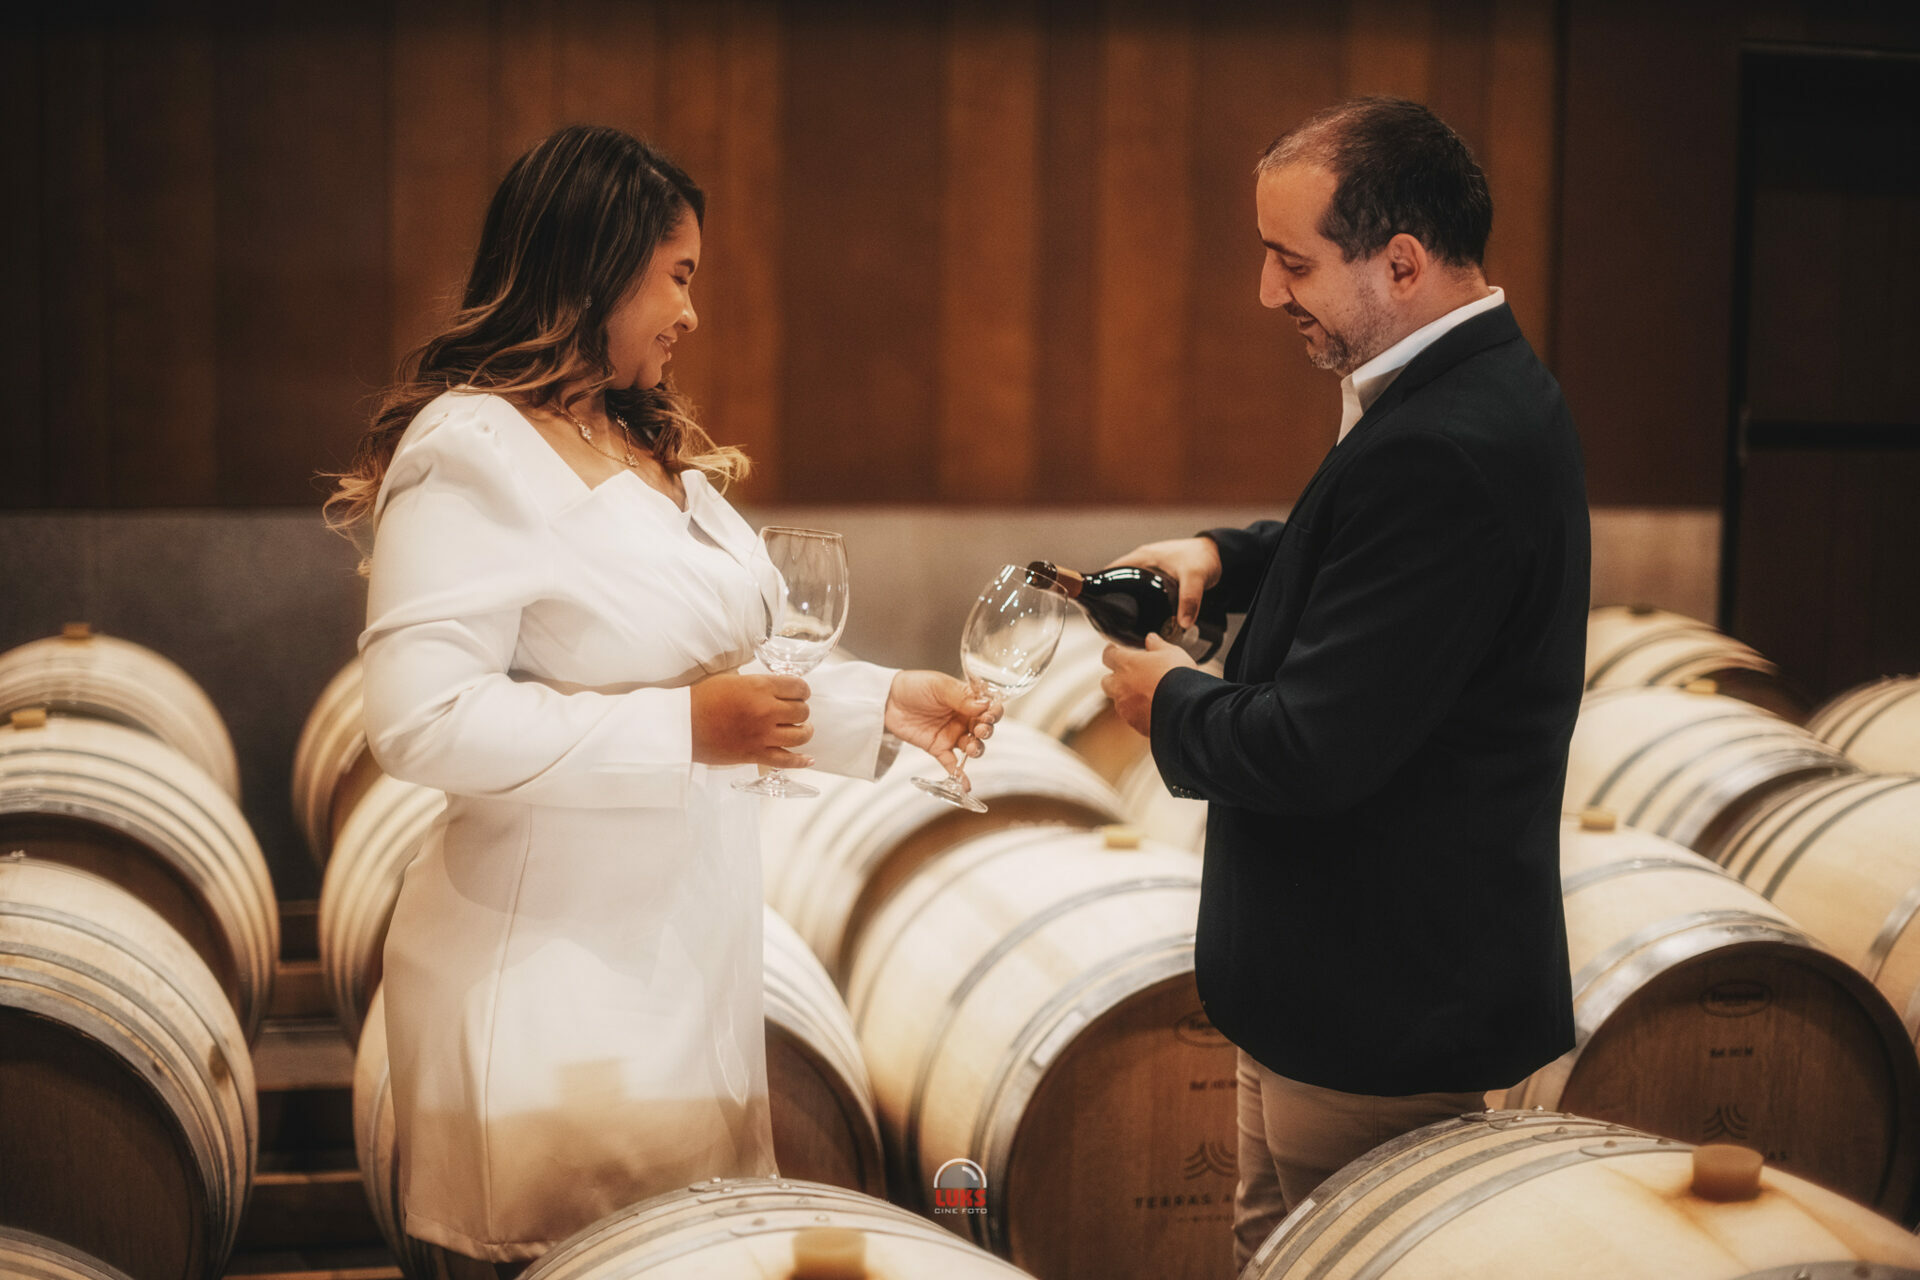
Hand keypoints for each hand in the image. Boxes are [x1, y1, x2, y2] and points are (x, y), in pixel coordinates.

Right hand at [690, 672, 813, 768]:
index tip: (799, 693)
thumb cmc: (702, 698)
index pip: (798, 687)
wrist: (682, 724)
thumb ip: (758, 683)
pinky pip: (786, 760)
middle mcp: (765, 710)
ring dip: (804, 732)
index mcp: (760, 687)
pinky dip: (800, 761)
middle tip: (793, 711)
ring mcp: (762, 735)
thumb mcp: (732, 678)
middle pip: (802, 711)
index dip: (802, 690)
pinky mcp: (755, 754)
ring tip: (800, 729)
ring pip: (800, 735)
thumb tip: (775, 687)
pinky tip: (808, 759)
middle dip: (801, 710)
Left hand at [885, 670, 1001, 775]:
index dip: (994, 713)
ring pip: (972, 747)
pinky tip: (966, 784)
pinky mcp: (938, 748)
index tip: (989, 715)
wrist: (887, 699)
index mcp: (967, 700)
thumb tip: (983, 705)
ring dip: (976, 749)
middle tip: (980, 730)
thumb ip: (960, 697)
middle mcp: (963, 719)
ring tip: (971, 748)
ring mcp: (951, 735)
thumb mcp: (938, 686)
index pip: (989, 708)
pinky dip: (959, 774)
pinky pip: (952, 764)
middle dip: (986, 732)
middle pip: (984, 729)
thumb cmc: (914, 686)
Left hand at [1100, 634, 1195, 735]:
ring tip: (1145, 695)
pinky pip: (1131, 716)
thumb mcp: (1172, 652)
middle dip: (1115, 678)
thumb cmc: (1178, 677)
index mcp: (1126, 664)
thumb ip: (1158, 645)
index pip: (1108, 655)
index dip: (1112, 652)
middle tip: (1129, 675)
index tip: (1115, 650)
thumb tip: (1151, 639)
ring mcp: (1125, 707)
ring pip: (1118, 701)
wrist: (1186, 708)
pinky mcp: (1134, 723)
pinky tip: (1152, 709)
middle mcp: (1120, 686)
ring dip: (1126, 697)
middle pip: (1106, 681)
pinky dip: (1138, 713)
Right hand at [1105, 536, 1222, 628]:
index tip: (1096, 606)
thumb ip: (1189, 599)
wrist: (1221, 554)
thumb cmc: (1205, 558)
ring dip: (1125, 602)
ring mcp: (1150, 571)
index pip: (1111, 572)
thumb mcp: (1195, 577)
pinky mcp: (1160, 579)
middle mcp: (1142, 562)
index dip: (1101, 586)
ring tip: (1120, 625)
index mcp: (1142, 557)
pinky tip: (1139, 619)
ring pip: (1129, 589)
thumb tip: (1183, 624)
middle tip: (1108, 623)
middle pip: (1117, 582)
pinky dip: (1137, 603)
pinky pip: (1141, 592)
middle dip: (1111, 600)